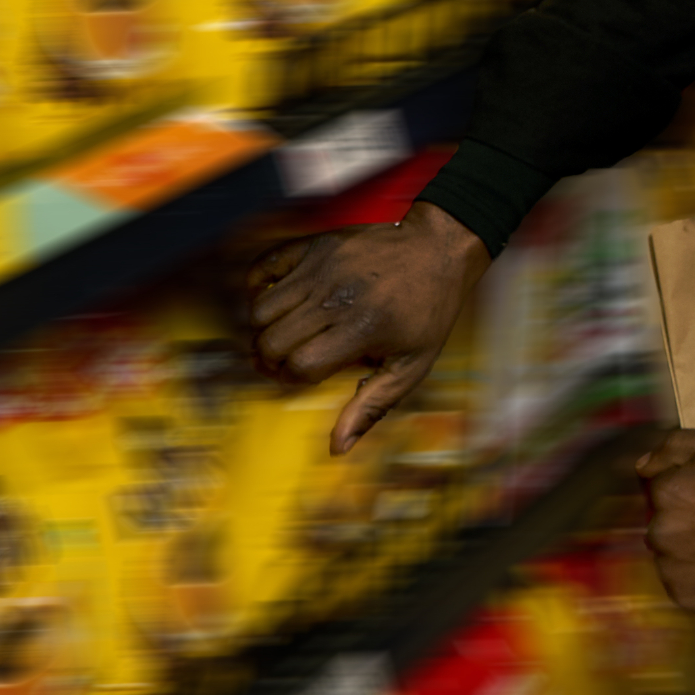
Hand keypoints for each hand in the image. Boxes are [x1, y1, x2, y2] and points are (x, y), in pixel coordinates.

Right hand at [244, 201, 488, 456]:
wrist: (437, 251)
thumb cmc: (427, 312)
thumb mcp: (412, 365)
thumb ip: (372, 406)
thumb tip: (337, 447)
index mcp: (361, 330)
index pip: (300, 366)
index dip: (293, 379)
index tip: (302, 377)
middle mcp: (335, 298)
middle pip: (272, 341)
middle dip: (271, 360)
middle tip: (285, 362)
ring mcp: (320, 268)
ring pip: (259, 309)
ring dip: (263, 329)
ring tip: (283, 336)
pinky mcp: (312, 246)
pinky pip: (261, 268)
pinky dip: (257, 288)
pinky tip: (277, 301)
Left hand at [634, 426, 694, 619]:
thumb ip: (677, 445)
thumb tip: (643, 466)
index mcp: (667, 492)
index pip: (662, 487)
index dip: (690, 487)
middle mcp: (660, 531)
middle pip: (664, 522)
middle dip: (687, 519)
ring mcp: (672, 568)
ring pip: (671, 554)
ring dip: (690, 549)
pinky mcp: (686, 596)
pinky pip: (683, 583)